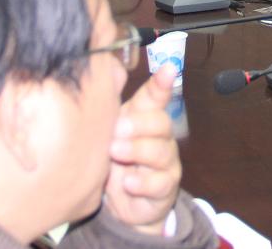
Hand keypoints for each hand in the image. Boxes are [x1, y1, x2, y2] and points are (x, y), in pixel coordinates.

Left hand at [103, 64, 182, 234]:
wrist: (122, 202)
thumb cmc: (115, 159)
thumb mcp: (109, 132)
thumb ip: (108, 107)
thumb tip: (104, 74)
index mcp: (144, 118)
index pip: (156, 97)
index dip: (161, 83)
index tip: (168, 68)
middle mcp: (160, 137)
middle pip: (161, 123)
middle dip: (139, 124)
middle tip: (116, 129)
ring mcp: (166, 163)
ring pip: (161, 152)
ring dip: (137, 150)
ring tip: (115, 152)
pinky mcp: (164, 188)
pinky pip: (159, 184)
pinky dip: (142, 183)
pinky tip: (127, 182)